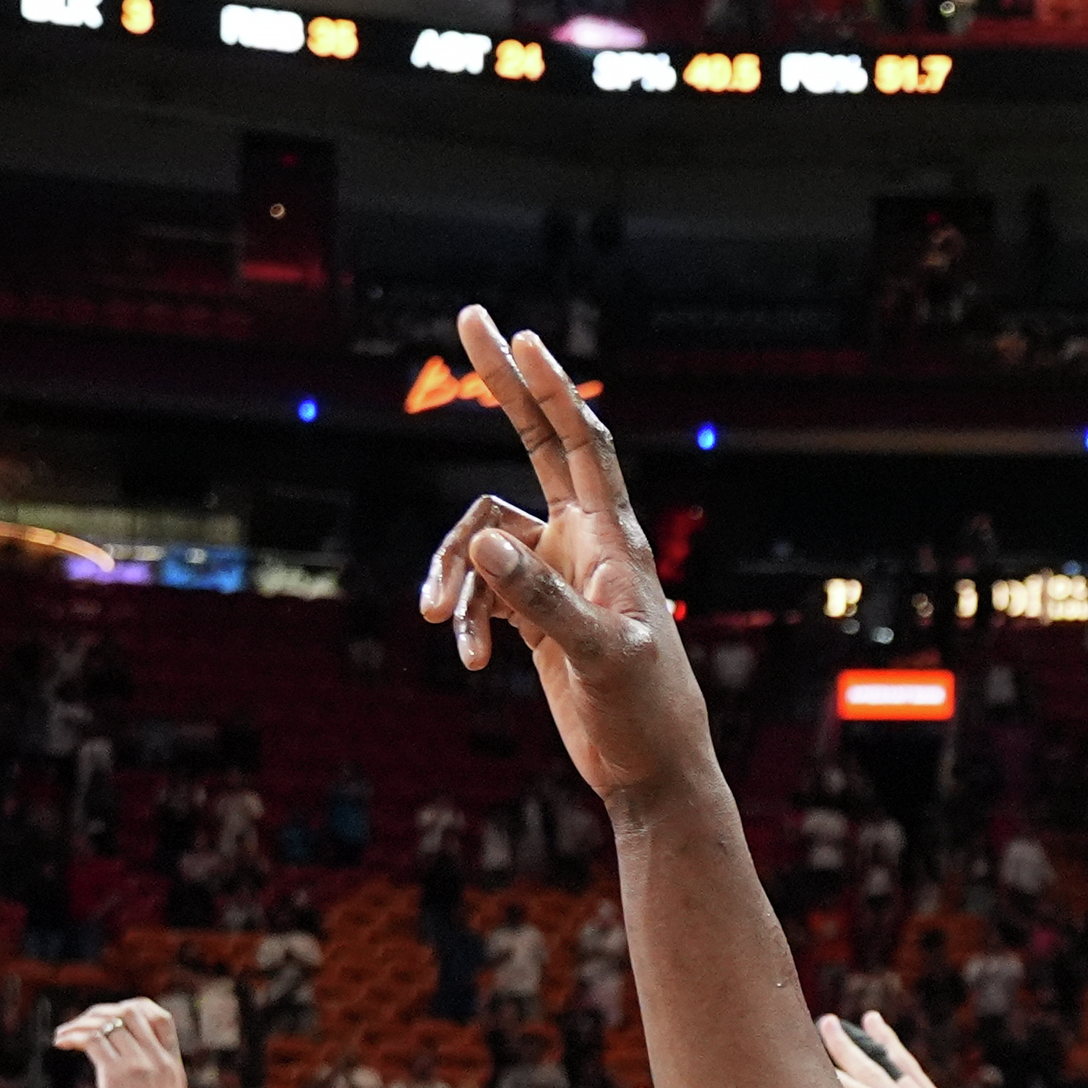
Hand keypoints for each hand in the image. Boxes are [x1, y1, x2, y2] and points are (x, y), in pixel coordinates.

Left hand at [54, 1000, 197, 1087]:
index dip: (135, 1010)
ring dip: (80, 1024)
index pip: (161, 1018)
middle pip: (130, 1011)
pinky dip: (72, 1036)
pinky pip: (92, 1040)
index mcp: (173, 1069)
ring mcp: (138, 1066)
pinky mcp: (116, 1077)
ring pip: (107, 1023)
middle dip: (101, 1012)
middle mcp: (157, 1061)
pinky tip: (59, 1043)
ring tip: (62, 1035)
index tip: (111, 1020)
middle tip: (80, 1026)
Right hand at [418, 309, 714, 818]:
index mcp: (612, 539)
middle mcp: (584, 543)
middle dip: (503, 386)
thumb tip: (484, 544)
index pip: (579, 441)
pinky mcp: (537, 616)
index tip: (521, 338)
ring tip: (439, 623)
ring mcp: (557, 575)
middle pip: (535, 443)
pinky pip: (481, 593)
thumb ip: (540, 598)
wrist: (648, 771)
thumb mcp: (597, 654)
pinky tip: (471, 663)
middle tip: (469, 316)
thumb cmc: (643, 712)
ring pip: (482, 540)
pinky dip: (467, 621)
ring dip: (452, 576)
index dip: (551, 387)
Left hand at [822, 1013, 1031, 1087]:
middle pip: (887, 1064)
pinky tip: (820, 1070)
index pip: (911, 1072)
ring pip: (870, 1073)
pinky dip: (842, 1083)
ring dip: (844, 1050)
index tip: (875, 1025)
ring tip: (823, 1026)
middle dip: (862, 1039)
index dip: (892, 1048)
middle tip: (832, 1021)